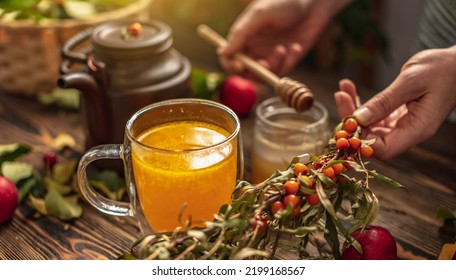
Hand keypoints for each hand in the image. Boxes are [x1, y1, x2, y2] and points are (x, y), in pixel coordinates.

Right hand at [218, 0, 351, 77]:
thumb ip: (241, 34)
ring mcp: (270, 56)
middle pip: (245, 72)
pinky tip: (296, 47)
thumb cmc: (284, 2)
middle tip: (265, 63)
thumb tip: (222, 52)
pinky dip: (288, 62)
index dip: (231, 66)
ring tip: (283, 48)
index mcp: (243, 37)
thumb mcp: (260, 15)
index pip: (228, 58)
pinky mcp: (287, 61)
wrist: (314, 2)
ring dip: (274, 65)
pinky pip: (282, 72)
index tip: (241, 67)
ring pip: (264, 75)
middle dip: (255, 71)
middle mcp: (254, 48)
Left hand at [334, 46, 455, 159]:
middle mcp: (408, 132)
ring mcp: (402, 125)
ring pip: (369, 126)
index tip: (347, 121)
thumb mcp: (411, 82)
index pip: (383, 149)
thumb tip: (357, 119)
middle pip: (371, 138)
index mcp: (417, 129)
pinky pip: (374, 115)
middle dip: (351, 121)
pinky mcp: (397, 115)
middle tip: (341, 97)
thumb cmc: (442, 69)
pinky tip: (349, 87)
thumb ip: (384, 101)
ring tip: (343, 90)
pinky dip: (361, 103)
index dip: (361, 141)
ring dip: (353, 109)